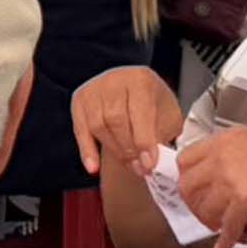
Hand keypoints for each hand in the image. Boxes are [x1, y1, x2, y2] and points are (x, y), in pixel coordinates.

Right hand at [69, 67, 183, 178]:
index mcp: (140, 79)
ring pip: (97, 125)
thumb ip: (162, 136)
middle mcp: (113, 80)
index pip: (139, 112)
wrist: (133, 89)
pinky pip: (80, 130)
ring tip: (128, 164)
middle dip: (128, 148)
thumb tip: (151, 162)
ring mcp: (93, 89)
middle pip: (115, 119)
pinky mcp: (79, 101)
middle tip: (140, 168)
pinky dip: (87, 151)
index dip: (144, 141)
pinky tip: (94, 167)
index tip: (149, 163)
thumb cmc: (152, 103)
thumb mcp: (167, 116)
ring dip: (113, 150)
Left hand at [176, 127, 246, 247]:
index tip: (193, 189)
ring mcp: (230, 180)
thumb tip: (229, 168)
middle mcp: (222, 158)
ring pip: (203, 209)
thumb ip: (237, 153)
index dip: (187, 178)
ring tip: (219, 227)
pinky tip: (225, 246)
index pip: (186, 160)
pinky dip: (225, 241)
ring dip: (209, 222)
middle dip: (194, 203)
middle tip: (204, 212)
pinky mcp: (244, 202)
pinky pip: (226, 227)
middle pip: (187, 186)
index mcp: (225, 140)